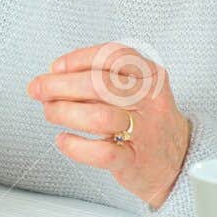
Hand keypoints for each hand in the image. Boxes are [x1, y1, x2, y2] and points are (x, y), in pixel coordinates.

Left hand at [26, 43, 190, 209]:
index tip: (55, 68)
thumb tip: (52, 77)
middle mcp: (151, 100)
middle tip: (38, 90)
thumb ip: (98, 80)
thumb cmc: (145, 121)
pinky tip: (63, 140)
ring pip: (98, 117)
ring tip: (51, 113)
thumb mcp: (132, 90)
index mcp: (150, 76)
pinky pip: (101, 152)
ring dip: (64, 112)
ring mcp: (146, 131)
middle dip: (60, 85)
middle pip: (100, 84)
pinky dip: (75, 146)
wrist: (177, 162)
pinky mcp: (136, 161)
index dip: (78, 59)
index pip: (113, 55)